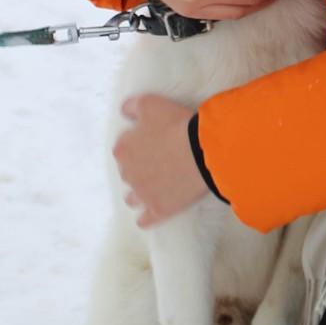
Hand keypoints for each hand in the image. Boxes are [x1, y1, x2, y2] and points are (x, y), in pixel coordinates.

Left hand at [114, 95, 210, 227]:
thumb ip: (131, 106)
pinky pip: (145, 220)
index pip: (123, 148)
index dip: (138, 144)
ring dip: (139, 194)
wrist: (203, 151)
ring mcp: (143, 195)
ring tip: (153, 188)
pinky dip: (146, 218)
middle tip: (158, 162)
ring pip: (132, 198)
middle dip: (138, 169)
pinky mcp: (159, 210)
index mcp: (122, 149)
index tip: (152, 142)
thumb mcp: (150, 103)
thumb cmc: (177, 124)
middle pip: (127, 173)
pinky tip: (150, 215)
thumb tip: (124, 113)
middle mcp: (127, 174)